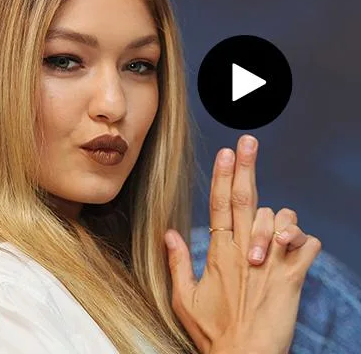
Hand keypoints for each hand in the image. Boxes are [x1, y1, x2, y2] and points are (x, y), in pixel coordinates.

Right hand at [164, 135, 321, 353]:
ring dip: (280, 217)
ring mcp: (270, 263)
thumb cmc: (213, 332)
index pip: (219, 205)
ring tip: (275, 230)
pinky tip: (295, 246)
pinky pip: (307, 245)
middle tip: (249, 142)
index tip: (226, 153)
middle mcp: (245, 252)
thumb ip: (177, 262)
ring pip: (281, 218)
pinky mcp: (293, 278)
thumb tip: (168, 232)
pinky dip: (305, 239)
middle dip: (247, 168)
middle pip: (246, 200)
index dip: (223, 177)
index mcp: (219, 254)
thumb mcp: (184, 298)